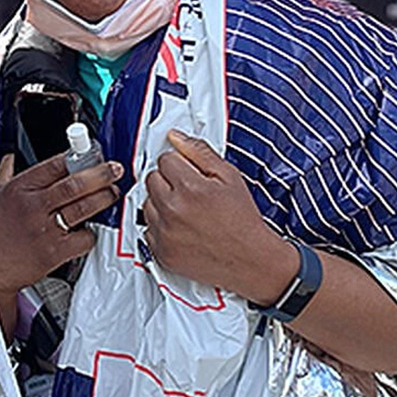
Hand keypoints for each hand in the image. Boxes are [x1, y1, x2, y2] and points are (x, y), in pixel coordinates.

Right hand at [0, 153, 122, 335]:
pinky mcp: (55, 252)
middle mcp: (34, 207)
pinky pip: (84, 238)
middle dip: (100, 174)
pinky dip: (92, 232)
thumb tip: (10, 159)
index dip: (77, 157)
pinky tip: (90, 228)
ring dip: (104, 198)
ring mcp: (46, 230)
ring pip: (84, 208)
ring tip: (112, 193)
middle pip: (75, 184)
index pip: (55, 165)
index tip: (89, 153)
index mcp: (20, 189)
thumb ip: (4, 175)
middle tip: (113, 170)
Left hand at [142, 130, 295, 303]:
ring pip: (146, 203)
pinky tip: (181, 228)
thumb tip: (175, 137)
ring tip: (186, 211)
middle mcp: (173, 210)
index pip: (165, 159)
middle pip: (151, 179)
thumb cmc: (242, 220)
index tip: (191, 174)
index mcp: (190, 188)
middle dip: (169, 181)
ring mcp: (165, 233)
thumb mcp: (229, 177)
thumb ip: (199, 152)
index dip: (180, 164)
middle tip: (190, 192)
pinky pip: (147, 228)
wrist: (250, 260)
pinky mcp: (160, 251)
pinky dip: (160, 226)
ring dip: (161, 204)